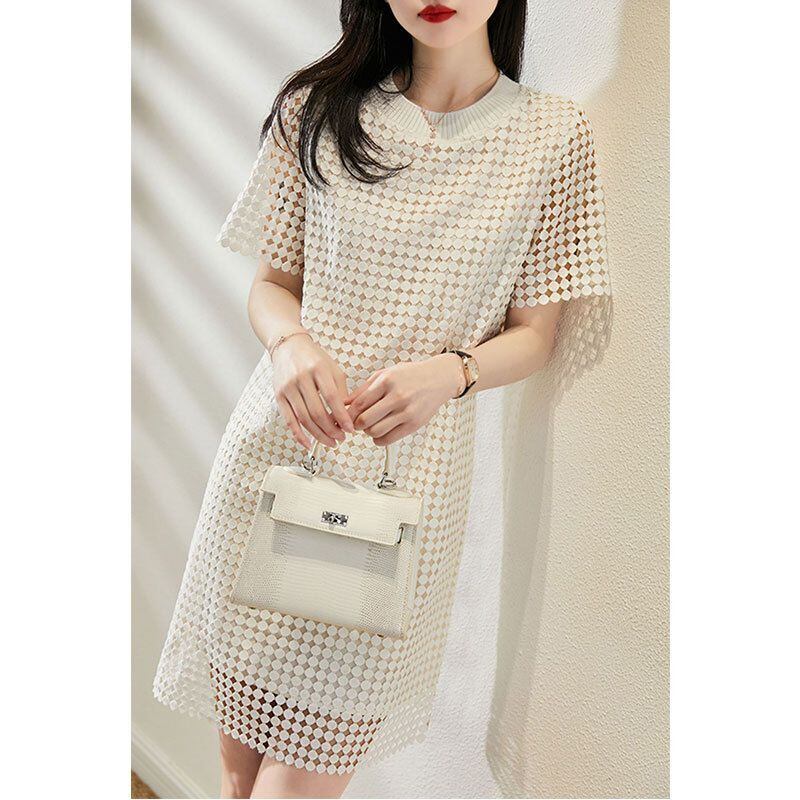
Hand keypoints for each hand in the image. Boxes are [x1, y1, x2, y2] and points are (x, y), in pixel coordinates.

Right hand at [271, 334, 353, 448]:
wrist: (288, 347)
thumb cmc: (314, 359)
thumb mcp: (333, 369)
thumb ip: (341, 391)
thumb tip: (347, 416)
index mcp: (318, 369)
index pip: (332, 397)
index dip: (341, 416)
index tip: (350, 429)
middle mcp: (301, 378)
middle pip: (317, 411)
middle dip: (331, 429)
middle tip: (342, 438)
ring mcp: (288, 388)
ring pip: (303, 418)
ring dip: (318, 435)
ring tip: (331, 442)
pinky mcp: (279, 396)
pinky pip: (289, 420)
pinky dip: (299, 435)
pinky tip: (309, 444)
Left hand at [344, 354, 464, 445]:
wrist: (439, 378)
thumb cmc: (412, 375)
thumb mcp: (385, 374)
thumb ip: (364, 389)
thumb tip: (344, 403)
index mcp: (387, 381)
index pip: (359, 404)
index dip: (348, 413)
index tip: (346, 416)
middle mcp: (397, 396)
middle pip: (365, 420)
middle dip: (356, 424)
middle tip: (357, 423)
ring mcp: (407, 411)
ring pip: (375, 432)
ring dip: (368, 432)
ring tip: (371, 425)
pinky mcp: (414, 424)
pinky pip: (389, 439)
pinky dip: (379, 439)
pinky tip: (381, 431)